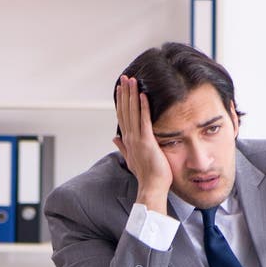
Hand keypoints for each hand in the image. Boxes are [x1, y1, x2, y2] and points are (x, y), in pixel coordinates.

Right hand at [112, 75, 172, 212]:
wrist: (151, 188)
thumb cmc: (146, 177)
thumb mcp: (132, 160)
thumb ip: (123, 148)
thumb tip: (114, 139)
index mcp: (127, 142)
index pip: (123, 117)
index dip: (121, 102)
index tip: (120, 89)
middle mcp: (129, 138)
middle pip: (125, 111)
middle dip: (125, 93)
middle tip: (125, 78)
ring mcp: (137, 140)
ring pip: (132, 113)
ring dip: (132, 95)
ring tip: (132, 81)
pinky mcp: (147, 142)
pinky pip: (144, 121)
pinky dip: (143, 108)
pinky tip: (143, 96)